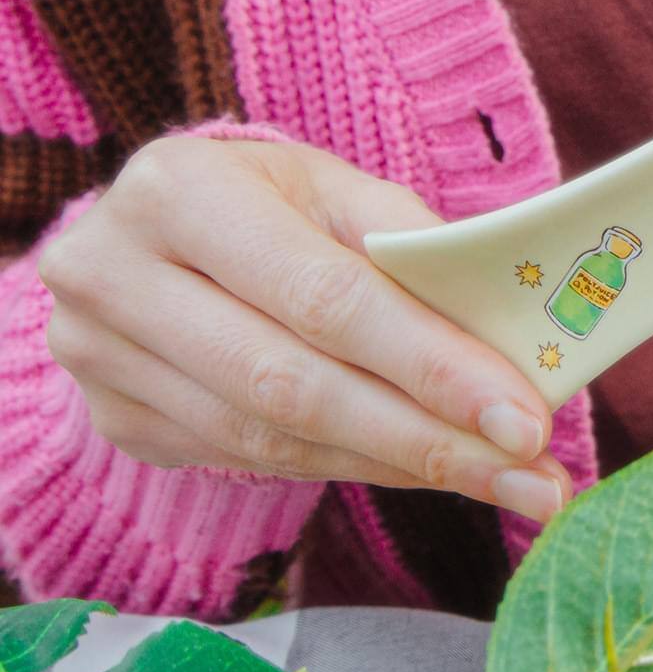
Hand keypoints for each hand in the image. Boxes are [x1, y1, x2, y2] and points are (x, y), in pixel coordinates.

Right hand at [38, 136, 570, 520]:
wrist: (148, 230)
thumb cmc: (265, 199)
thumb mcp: (332, 186)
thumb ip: (410, 245)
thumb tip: (507, 336)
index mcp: (179, 192)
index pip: (326, 298)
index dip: (429, 364)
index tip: (524, 418)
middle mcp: (114, 276)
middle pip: (296, 384)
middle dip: (429, 437)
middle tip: (532, 475)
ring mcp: (100, 359)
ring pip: (274, 439)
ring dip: (403, 468)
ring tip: (505, 485)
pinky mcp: (116, 421)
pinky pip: (254, 461)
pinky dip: (354, 469)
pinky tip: (427, 472)